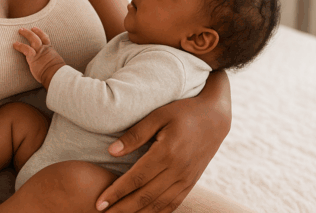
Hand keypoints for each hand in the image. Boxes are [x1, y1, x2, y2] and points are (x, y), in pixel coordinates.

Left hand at [12, 27, 65, 88]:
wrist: (56, 75)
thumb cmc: (56, 72)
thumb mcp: (56, 63)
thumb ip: (51, 61)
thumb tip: (50, 64)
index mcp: (50, 50)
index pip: (45, 38)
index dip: (40, 33)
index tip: (34, 29)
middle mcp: (45, 49)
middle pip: (39, 36)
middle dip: (31, 32)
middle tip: (23, 29)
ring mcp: (39, 52)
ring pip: (34, 39)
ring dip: (27, 34)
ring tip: (20, 30)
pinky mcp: (33, 58)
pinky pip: (26, 49)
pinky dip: (20, 46)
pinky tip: (15, 44)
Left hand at [95, 74, 231, 212]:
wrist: (215, 117)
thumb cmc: (183, 112)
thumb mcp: (158, 115)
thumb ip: (135, 134)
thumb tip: (111, 151)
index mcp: (167, 152)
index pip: (136, 178)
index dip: (116, 192)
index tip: (99, 202)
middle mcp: (178, 170)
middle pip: (145, 196)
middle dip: (122, 208)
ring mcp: (187, 179)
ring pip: (159, 205)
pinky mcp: (191, 183)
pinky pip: (173, 204)